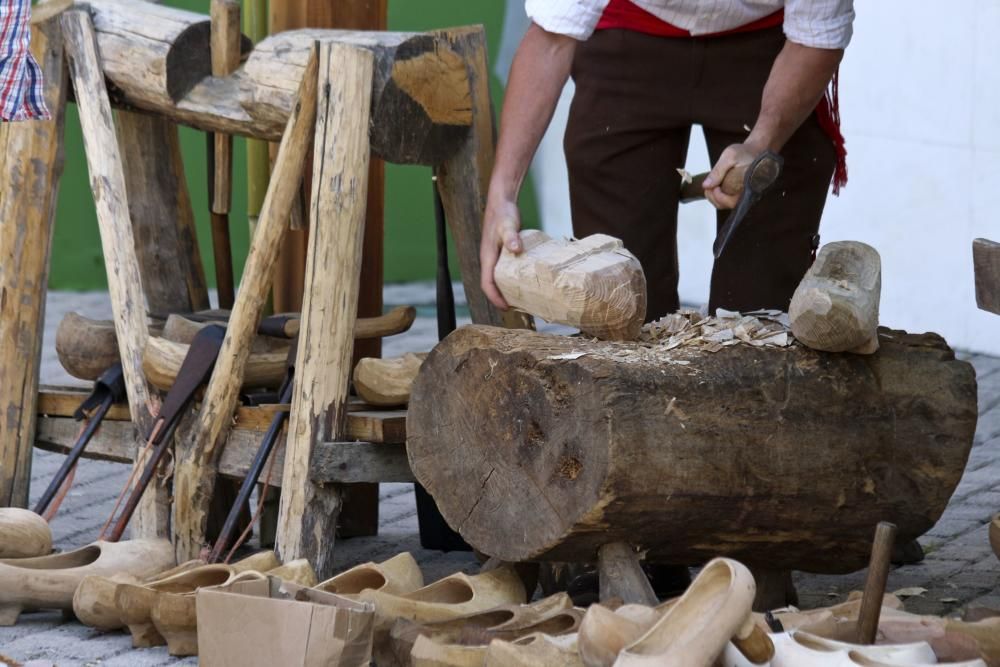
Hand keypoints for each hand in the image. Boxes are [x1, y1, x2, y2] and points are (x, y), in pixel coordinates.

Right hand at [480, 194, 522, 309]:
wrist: (501, 201)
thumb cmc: (504, 213)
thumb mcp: (508, 225)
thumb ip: (511, 236)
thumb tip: (515, 248)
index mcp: (487, 257)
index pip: (486, 284)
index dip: (495, 298)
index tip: (506, 307)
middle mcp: (488, 259)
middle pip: (491, 285)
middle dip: (500, 298)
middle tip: (516, 308)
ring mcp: (494, 256)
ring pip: (496, 279)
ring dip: (504, 290)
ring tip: (520, 299)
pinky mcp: (501, 253)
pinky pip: (503, 271)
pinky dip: (510, 280)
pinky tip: (523, 281)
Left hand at [702, 142, 762, 209]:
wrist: (753, 151)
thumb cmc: (744, 153)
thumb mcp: (729, 156)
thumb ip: (718, 171)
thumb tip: (706, 185)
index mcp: (748, 186)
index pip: (732, 202)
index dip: (720, 197)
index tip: (715, 186)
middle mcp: (746, 194)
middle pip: (726, 205)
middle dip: (713, 196)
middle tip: (710, 185)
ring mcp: (741, 195)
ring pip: (724, 204)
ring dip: (713, 196)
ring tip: (712, 183)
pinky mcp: (737, 194)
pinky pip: (725, 200)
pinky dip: (717, 195)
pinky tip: (715, 185)